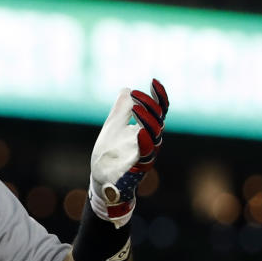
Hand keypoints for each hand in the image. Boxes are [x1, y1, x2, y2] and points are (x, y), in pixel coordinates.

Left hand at [88, 79, 168, 227]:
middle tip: (137, 95)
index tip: (154, 81)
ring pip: (154, 137)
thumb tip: (126, 89)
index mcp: (146, 129)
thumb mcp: (113, 126)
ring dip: (148, 121)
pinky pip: (145, 156)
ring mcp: (145, 155)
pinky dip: (144, 143)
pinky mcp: (137, 168)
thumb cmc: (111, 153)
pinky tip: (139, 133)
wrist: (103, 179)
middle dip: (150, 106)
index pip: (158, 111)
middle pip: (158, 121)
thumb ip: (121, 109)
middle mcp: (150, 141)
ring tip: (137, 107)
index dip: (158, 96)